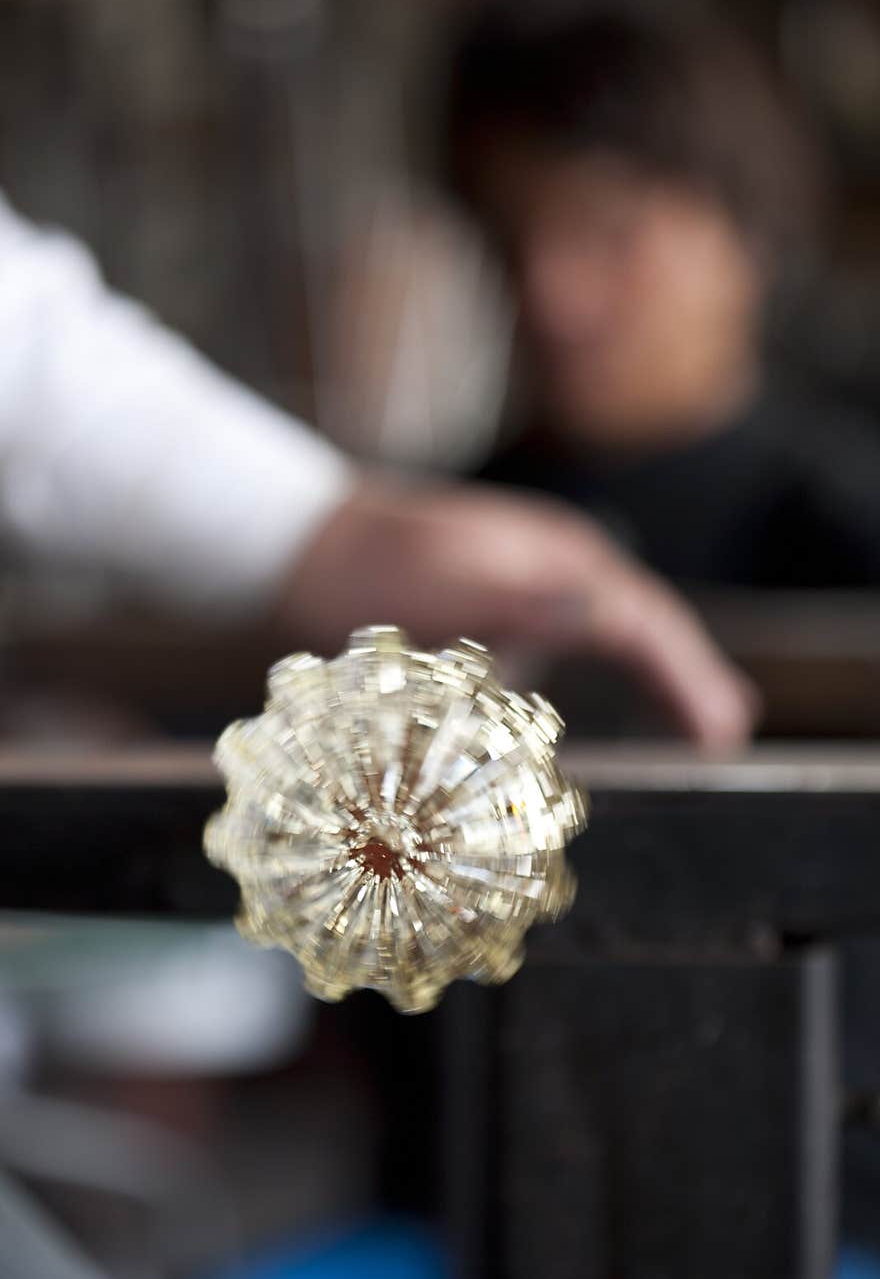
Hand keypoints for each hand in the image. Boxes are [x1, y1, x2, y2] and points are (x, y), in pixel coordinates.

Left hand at [278, 479, 757, 746]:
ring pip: (612, 631)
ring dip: (657, 674)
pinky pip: (572, 640)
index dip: (688, 677)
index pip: (645, 623)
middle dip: (689, 675)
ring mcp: (527, 583)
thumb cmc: (365, 572)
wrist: (300, 546)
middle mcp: (554, 565)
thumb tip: (606, 612)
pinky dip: (606, 673)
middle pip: (643, 624)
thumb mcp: (443, 587)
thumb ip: (523, 600)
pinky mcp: (498, 606)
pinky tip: (605, 704)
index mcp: (556, 556)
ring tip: (700, 721)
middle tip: (728, 733)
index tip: (721, 732)